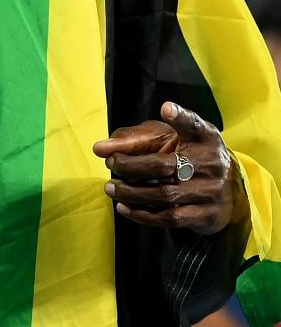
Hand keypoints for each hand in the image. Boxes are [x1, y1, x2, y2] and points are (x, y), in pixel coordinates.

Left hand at [93, 100, 245, 235]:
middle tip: (111, 164)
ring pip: (165, 194)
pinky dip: (142, 214)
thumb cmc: (188, 159)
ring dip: (131, 193)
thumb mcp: (170, 141)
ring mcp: (212, 191)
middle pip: (165, 165)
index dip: (181, 117)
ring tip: (111, 187)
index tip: (166, 109)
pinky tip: (124, 207)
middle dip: (131, 166)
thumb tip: (99, 148)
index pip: (195, 125)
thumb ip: (135, 139)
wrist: (226, 192)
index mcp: (206, 139)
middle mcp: (212, 163)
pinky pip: (170, 218)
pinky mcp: (207, 215)